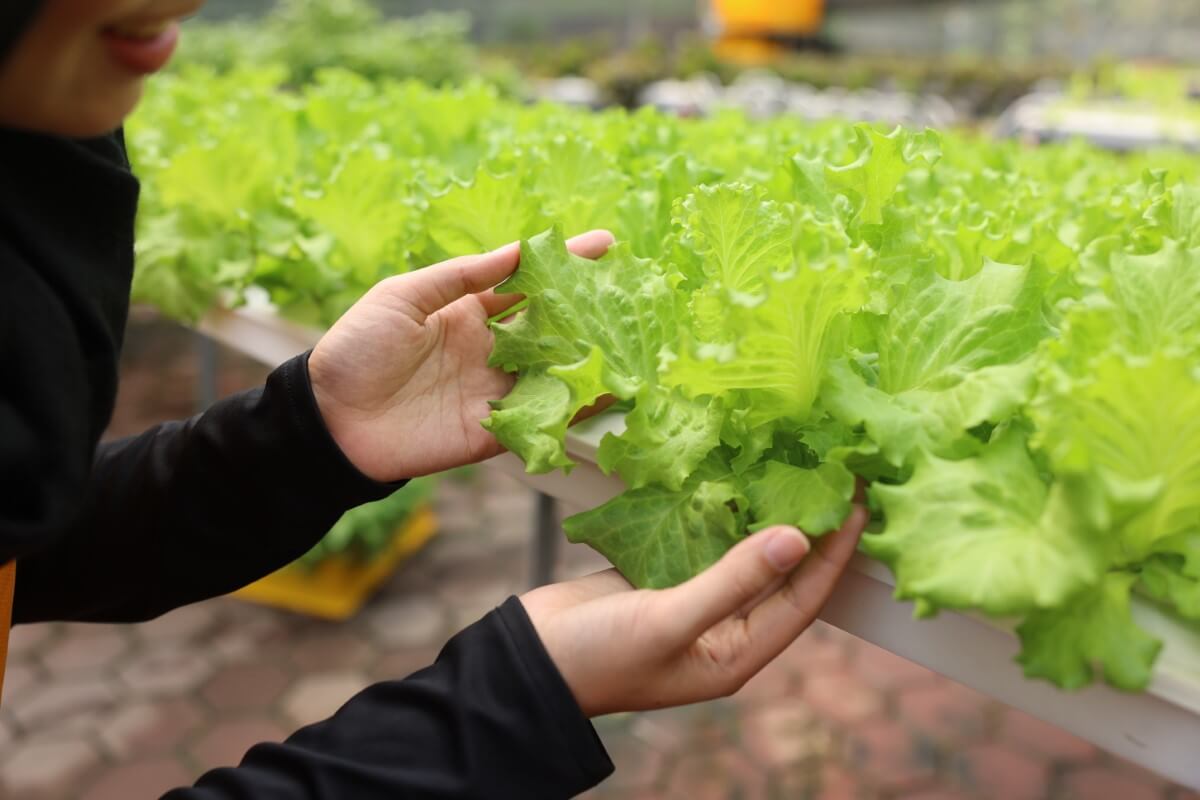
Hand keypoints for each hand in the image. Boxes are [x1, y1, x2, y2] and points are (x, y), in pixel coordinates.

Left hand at [308, 231, 615, 481]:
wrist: (329, 419)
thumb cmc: (358, 349)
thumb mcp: (405, 296)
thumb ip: (463, 276)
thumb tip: (517, 250)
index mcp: (469, 312)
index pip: (528, 284)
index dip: (565, 263)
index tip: (606, 244)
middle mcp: (490, 350)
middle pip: (551, 328)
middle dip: (591, 312)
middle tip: (634, 294)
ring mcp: (495, 391)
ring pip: (556, 372)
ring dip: (592, 359)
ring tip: (634, 341)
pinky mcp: (494, 431)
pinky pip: (542, 418)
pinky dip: (575, 408)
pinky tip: (608, 392)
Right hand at [521, 505, 867, 716]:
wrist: (527, 660)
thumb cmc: (598, 656)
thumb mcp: (669, 621)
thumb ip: (732, 580)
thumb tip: (796, 538)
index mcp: (735, 654)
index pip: (803, 599)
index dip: (834, 554)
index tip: (858, 504)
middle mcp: (723, 629)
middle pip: (781, 575)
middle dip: (810, 530)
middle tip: (834, 476)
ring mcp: (691, 600)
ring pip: (743, 553)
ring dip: (765, 515)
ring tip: (793, 467)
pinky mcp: (661, 575)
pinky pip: (704, 539)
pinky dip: (720, 510)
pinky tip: (734, 476)